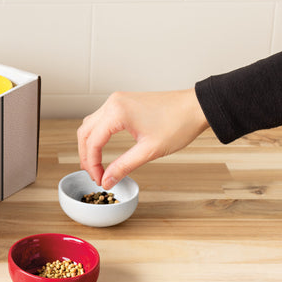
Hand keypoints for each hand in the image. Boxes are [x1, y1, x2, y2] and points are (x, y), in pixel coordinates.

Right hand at [77, 89, 209, 188]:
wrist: (196, 107)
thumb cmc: (179, 123)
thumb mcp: (149, 150)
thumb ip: (124, 166)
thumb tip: (107, 180)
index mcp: (117, 112)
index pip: (93, 142)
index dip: (92, 164)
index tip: (99, 179)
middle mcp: (113, 102)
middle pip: (85, 131)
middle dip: (86, 156)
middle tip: (94, 175)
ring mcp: (117, 100)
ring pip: (90, 124)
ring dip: (89, 145)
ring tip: (95, 164)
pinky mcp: (122, 102)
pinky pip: (101, 119)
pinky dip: (97, 135)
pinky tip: (101, 147)